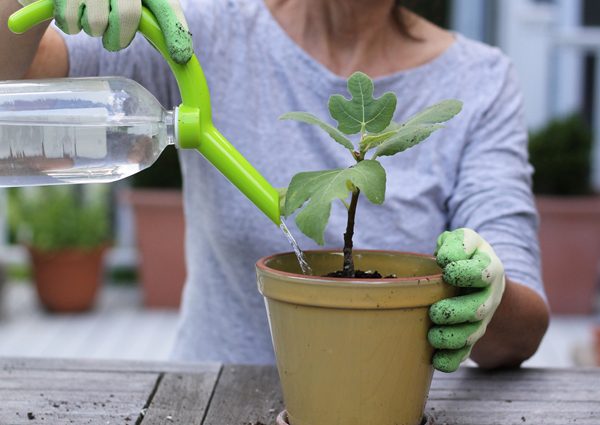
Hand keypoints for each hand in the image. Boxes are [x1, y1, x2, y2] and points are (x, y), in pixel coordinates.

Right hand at [18, 0, 192, 63]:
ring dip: (94, 31)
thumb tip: (178, 54)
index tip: (181, 56)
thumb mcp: (131, 2)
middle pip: (127, 16)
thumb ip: (152, 20)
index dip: (174, 31)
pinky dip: (70, 27)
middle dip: (119, 38)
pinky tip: (73, 14)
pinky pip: (70, 22)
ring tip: (91, 20)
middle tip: (113, 41)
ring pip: (96, 24)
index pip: (166, 6)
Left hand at [428, 228, 505, 372]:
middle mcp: (487, 296)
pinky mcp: (469, 335)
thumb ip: (456, 242)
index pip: (481, 272)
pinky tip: (437, 360)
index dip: (464, 273)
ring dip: (452, 338)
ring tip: (433, 336)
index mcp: (488, 268)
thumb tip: (445, 256)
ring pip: (471, 335)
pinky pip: (464, 354)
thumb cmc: (464, 256)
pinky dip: (451, 360)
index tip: (447, 270)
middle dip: (456, 313)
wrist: (482, 281)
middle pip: (478, 309)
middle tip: (435, 311)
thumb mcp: (464, 240)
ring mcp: (480, 319)